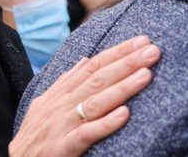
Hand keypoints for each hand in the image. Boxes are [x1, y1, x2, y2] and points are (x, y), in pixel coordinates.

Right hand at [9, 36, 159, 156]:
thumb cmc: (35, 134)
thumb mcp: (45, 102)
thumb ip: (66, 82)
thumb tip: (85, 60)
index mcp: (61, 92)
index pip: (93, 65)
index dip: (118, 52)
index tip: (141, 41)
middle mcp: (63, 104)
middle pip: (98, 79)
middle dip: (126, 63)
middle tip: (153, 51)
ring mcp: (63, 125)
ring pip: (96, 102)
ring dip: (122, 87)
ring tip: (146, 75)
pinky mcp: (63, 147)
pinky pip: (87, 134)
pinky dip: (106, 123)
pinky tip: (125, 114)